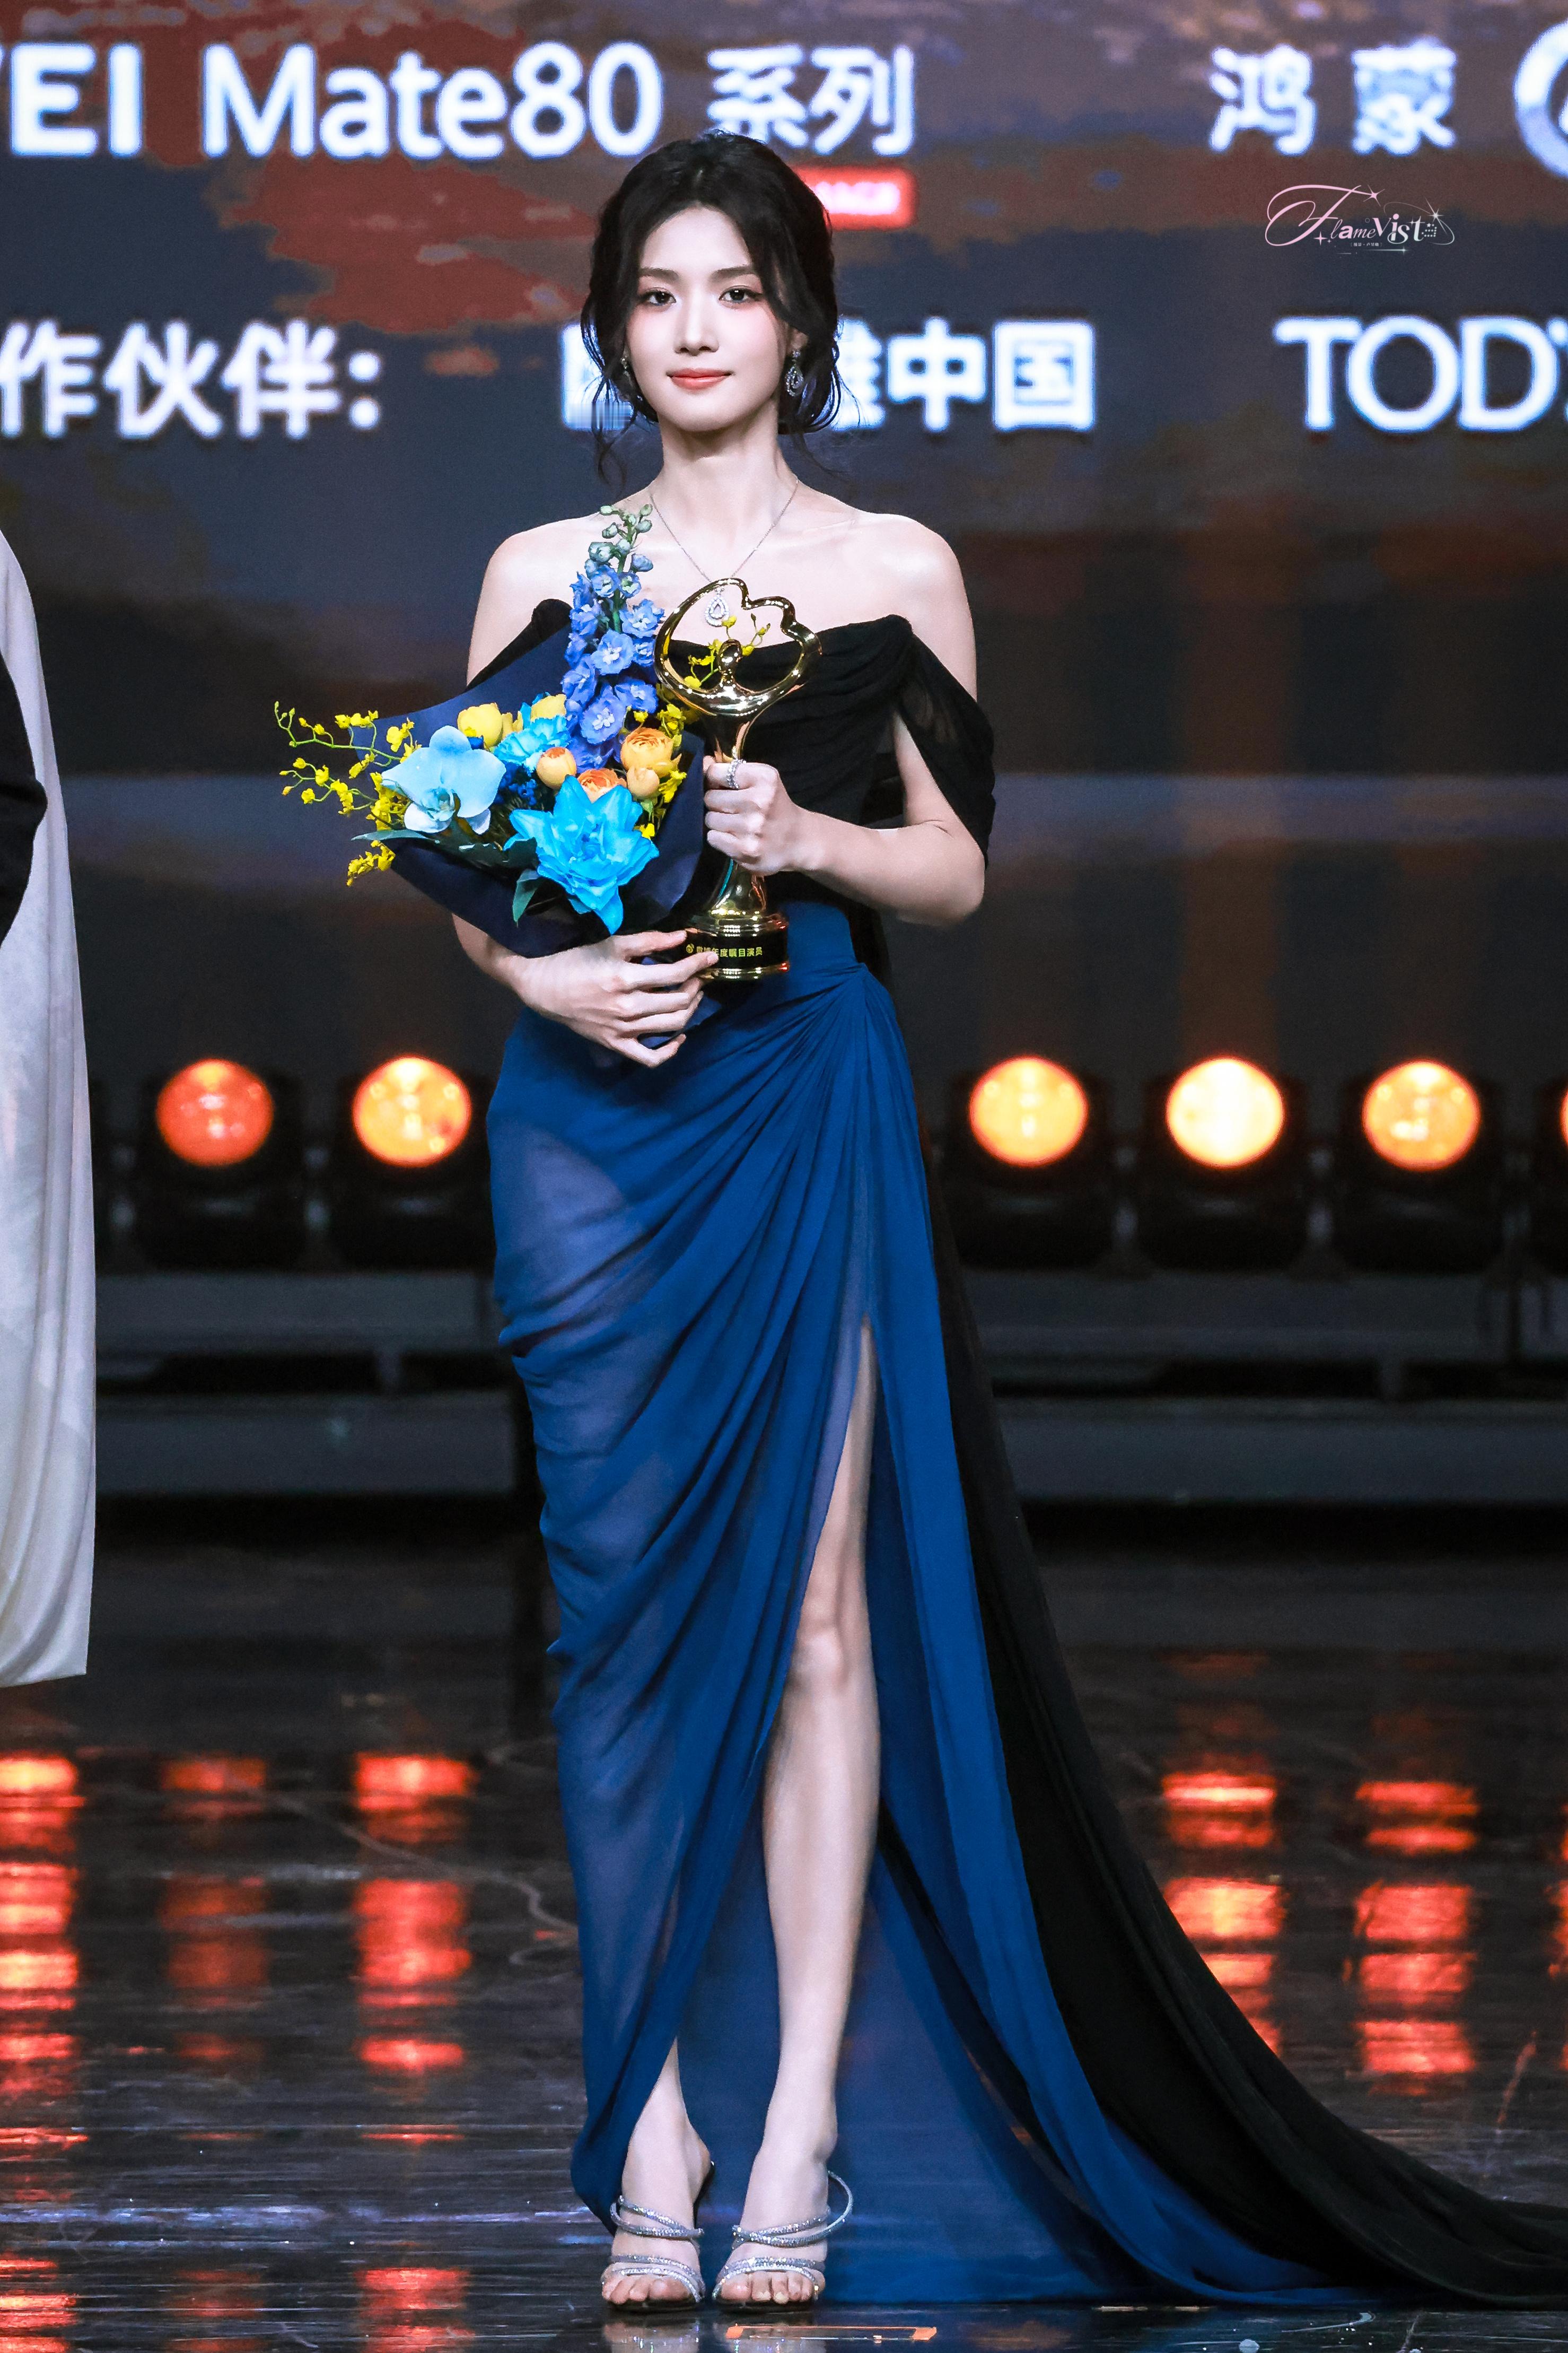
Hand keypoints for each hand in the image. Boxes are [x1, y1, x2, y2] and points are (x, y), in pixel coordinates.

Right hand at [514, 930, 717, 1067]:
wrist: (543, 988)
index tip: (710, 957)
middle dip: (696, 987)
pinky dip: (670, 1050)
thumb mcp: (611, 944)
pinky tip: (680, 1037)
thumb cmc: (576, 961)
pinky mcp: (616, 1044)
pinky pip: (650, 1058)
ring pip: (671, 1026)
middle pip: (678, 1002)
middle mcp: (626, 1008)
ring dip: (690, 1010)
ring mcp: (622, 1030)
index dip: (698, 965)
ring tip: (693, 996)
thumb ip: (649, 940)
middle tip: (700, 976)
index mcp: (624, 979)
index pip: (674, 975)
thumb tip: (684, 936)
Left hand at [704, 755, 813, 875]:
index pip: (715, 773)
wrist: (797, 840)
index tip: (722, 786)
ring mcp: (751, 827)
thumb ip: (732, 770)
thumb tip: (703, 762)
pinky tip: (735, 837)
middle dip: (717, 803)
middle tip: (732, 808)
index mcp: (764, 778)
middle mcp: (758, 801)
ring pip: (710, 819)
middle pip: (710, 798)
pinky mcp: (744, 849)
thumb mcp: (762, 780)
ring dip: (718, 821)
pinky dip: (720, 838)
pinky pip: (713, 837)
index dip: (714, 780)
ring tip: (735, 824)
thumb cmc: (774, 806)